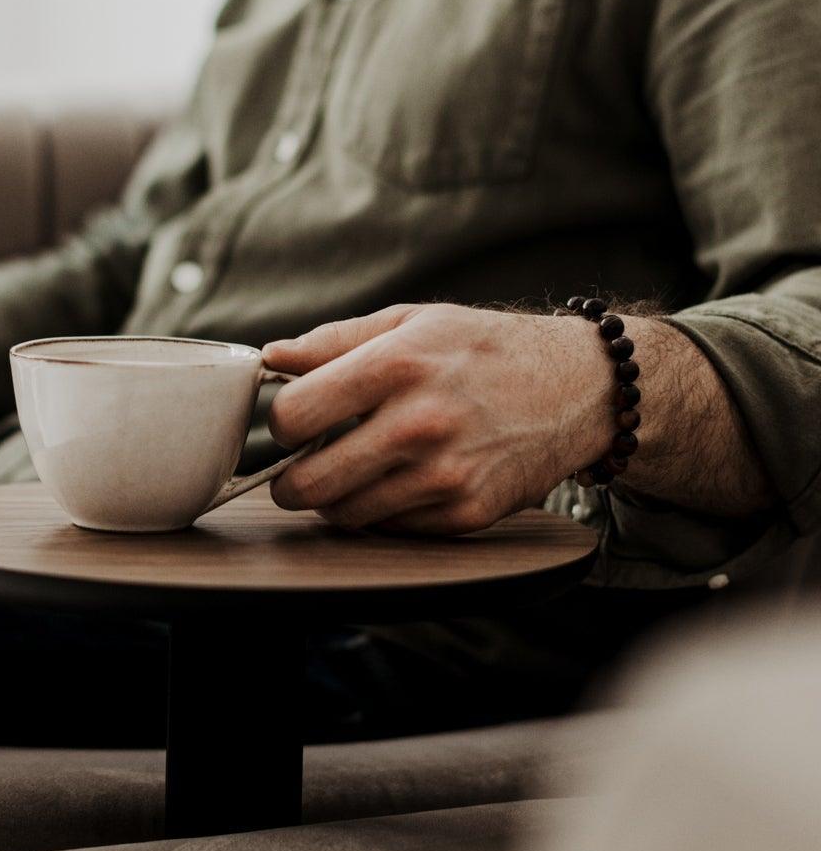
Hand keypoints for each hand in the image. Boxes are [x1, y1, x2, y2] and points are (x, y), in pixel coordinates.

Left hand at [263, 304, 611, 534]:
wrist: (577, 389)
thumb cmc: (486, 350)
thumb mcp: (412, 322)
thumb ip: (335, 340)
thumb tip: (272, 356)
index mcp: (398, 365)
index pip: (294, 416)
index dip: (282, 424)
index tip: (295, 423)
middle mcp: (420, 424)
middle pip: (308, 483)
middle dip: (290, 480)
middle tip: (300, 468)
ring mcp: (444, 476)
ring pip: (344, 514)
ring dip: (335, 499)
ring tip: (354, 471)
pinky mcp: (466, 513)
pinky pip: (390, 528)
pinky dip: (382, 511)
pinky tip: (401, 481)